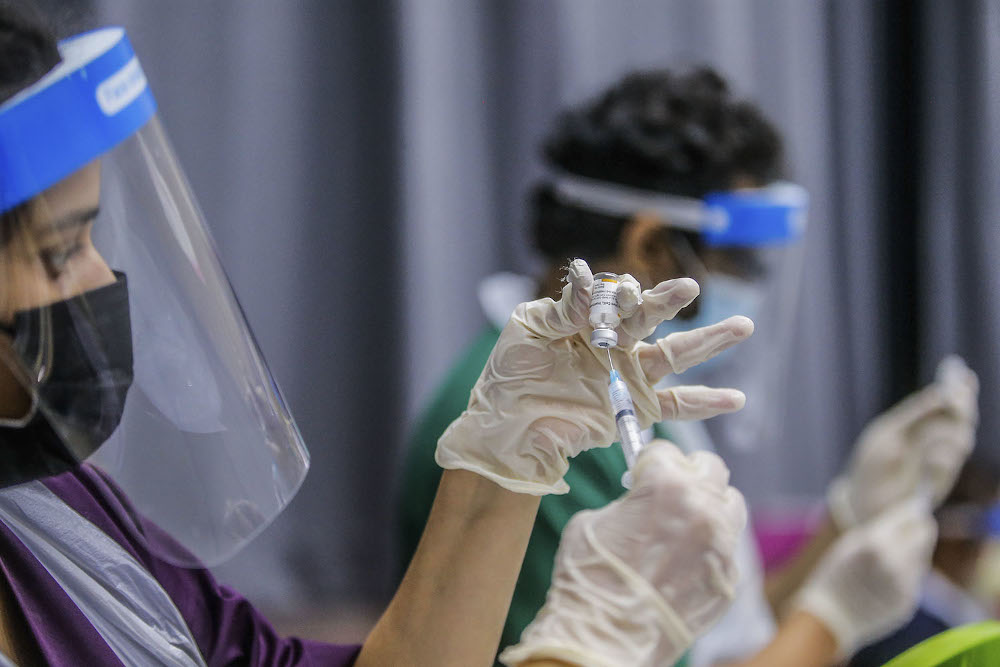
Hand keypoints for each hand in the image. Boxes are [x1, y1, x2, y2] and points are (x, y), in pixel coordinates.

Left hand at [436, 259, 753, 494]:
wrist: (505, 426)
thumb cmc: (508, 374)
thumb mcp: (528, 330)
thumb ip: (564, 308)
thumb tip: (593, 277)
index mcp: (589, 320)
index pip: (618, 298)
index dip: (625, 294)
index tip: (627, 293)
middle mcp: (614, 344)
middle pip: (652, 319)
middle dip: (672, 301)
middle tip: (691, 286)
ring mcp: (627, 376)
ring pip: (675, 355)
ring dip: (709, 341)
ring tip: (743, 327)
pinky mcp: (633, 409)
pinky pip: (675, 405)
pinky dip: (705, 403)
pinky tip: (734, 398)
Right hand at [498, 440, 746, 666]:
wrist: (606, 637)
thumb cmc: (589, 578)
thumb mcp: (594, 521)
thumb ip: (628, 502)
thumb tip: (639, 502)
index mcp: (665, 484)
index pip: (666, 450)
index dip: (651, 461)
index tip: (644, 471)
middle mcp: (702, 507)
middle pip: (711, 468)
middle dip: (691, 473)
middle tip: (672, 490)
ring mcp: (721, 545)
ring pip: (731, 505)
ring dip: (711, 507)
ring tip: (686, 525)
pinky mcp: (728, 579)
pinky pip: (726, 550)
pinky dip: (709, 550)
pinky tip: (684, 564)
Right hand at [791, 499, 936, 658]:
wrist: (828, 619)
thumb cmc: (833, 574)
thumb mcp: (851, 543)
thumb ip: (883, 528)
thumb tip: (912, 513)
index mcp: (878, 543)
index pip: (913, 518)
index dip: (913, 510)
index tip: (913, 505)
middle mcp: (897, 564)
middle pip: (924, 535)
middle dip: (917, 529)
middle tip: (907, 526)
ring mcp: (905, 585)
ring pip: (921, 557)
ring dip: (911, 551)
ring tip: (887, 555)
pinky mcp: (909, 602)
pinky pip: (914, 579)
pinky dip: (905, 573)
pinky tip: (885, 576)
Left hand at [827, 355, 977, 527]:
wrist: (861, 500)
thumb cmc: (872, 464)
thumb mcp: (888, 432)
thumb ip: (914, 414)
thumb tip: (940, 393)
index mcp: (923, 426)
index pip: (948, 403)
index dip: (959, 388)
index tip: (962, 372)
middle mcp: (937, 442)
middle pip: (961, 418)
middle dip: (961, 405)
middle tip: (956, 395)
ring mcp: (940, 462)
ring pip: (960, 438)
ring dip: (951, 428)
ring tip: (940, 421)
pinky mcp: (937, 482)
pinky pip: (947, 466)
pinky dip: (941, 457)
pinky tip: (931, 455)